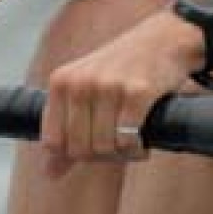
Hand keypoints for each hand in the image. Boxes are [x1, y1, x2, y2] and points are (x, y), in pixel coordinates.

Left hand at [39, 9, 202, 176]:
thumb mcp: (86, 90)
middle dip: (101, 155)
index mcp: (61, 82)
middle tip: (118, 144)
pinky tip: (143, 141)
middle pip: (80, 149)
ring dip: (122, 154)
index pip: (53, 143)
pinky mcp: (137, 93)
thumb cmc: (122, 68)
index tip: (94, 145)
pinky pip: (128, 142)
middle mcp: (80, 83)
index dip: (74, 153)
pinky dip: (137, 150)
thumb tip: (48, 173)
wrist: (164, 40)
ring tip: (132, 141)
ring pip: (104, 148)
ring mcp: (108, 87)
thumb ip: (65, 130)